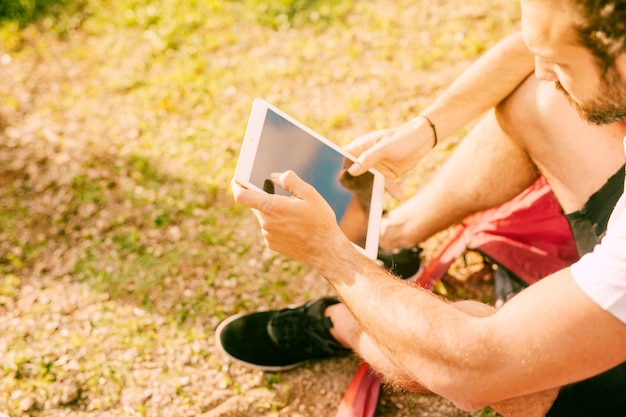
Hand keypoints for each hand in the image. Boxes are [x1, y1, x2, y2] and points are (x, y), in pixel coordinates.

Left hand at [231, 171, 350, 264]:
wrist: (325, 249)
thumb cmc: (319, 220)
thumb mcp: (309, 193)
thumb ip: (290, 180)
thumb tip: (274, 176)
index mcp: (272, 207)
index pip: (242, 196)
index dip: (236, 186)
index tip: (236, 180)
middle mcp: (266, 222)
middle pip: (256, 205)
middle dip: (266, 198)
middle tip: (285, 198)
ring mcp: (267, 235)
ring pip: (264, 217)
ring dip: (273, 212)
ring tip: (295, 215)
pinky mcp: (271, 244)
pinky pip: (269, 228)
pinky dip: (277, 224)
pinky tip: (294, 226)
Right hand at [344, 118, 435, 198]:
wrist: (422, 140)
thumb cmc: (401, 138)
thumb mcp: (385, 147)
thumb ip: (368, 158)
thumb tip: (352, 171)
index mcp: (360, 147)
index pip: (344, 158)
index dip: (341, 168)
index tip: (343, 179)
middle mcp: (365, 158)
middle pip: (355, 174)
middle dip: (357, 183)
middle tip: (361, 192)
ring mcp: (375, 168)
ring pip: (369, 182)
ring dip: (373, 190)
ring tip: (377, 199)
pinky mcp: (386, 176)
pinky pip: (384, 186)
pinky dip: (390, 191)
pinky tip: (398, 196)